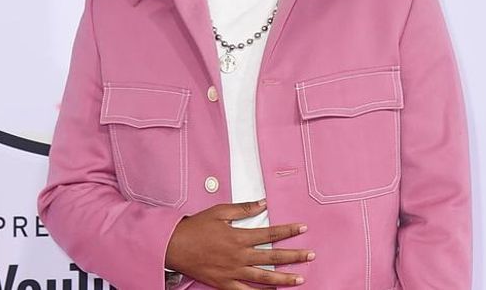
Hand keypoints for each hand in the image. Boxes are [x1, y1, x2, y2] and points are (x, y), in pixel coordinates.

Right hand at [164, 199, 314, 288]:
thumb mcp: (220, 212)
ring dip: (284, 279)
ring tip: (299, 279)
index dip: (288, 230)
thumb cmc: (195, 228)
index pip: (271, 233)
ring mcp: (233, 272)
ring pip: (264, 278)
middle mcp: (239, 256)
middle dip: (294, 256)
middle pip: (273, 257)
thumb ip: (243, 209)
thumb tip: (262, 203)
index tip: (302, 229)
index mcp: (239, 237)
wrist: (174, 246)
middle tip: (310, 255)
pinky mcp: (224, 283)